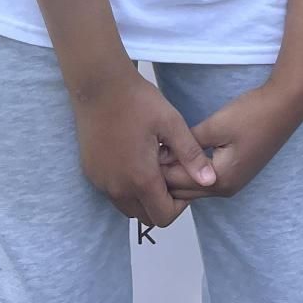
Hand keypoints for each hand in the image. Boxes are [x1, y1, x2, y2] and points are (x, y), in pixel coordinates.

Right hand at [72, 66, 216, 227]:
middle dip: (161, 203)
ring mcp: (101, 182)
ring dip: (143, 196)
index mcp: (140, 179)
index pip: (164, 217)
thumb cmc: (138, 101)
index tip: (183, 180)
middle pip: (145, 217)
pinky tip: (134, 158)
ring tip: (153, 164)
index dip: (179, 206)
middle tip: (170, 173)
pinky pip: (113, 193)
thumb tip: (210, 181)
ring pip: (128, 207)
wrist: (99, 85)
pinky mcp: (91, 172)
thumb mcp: (171, 124)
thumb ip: (191, 155)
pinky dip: (126, 186)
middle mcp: (117, 188)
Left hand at [159, 80, 302, 200]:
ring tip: (159, 153)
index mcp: (220, 180)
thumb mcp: (216, 126)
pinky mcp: (236, 173)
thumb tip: (162, 155)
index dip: (158, 168)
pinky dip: (190, 171)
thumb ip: (188, 143)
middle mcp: (226, 189)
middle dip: (164, 176)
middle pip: (184, 191)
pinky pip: (204, 180)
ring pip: (193, 188)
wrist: (286, 106)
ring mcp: (233, 184)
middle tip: (145, 155)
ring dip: (177, 174)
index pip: (177, 183)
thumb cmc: (252, 113)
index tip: (142, 151)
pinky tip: (180, 154)